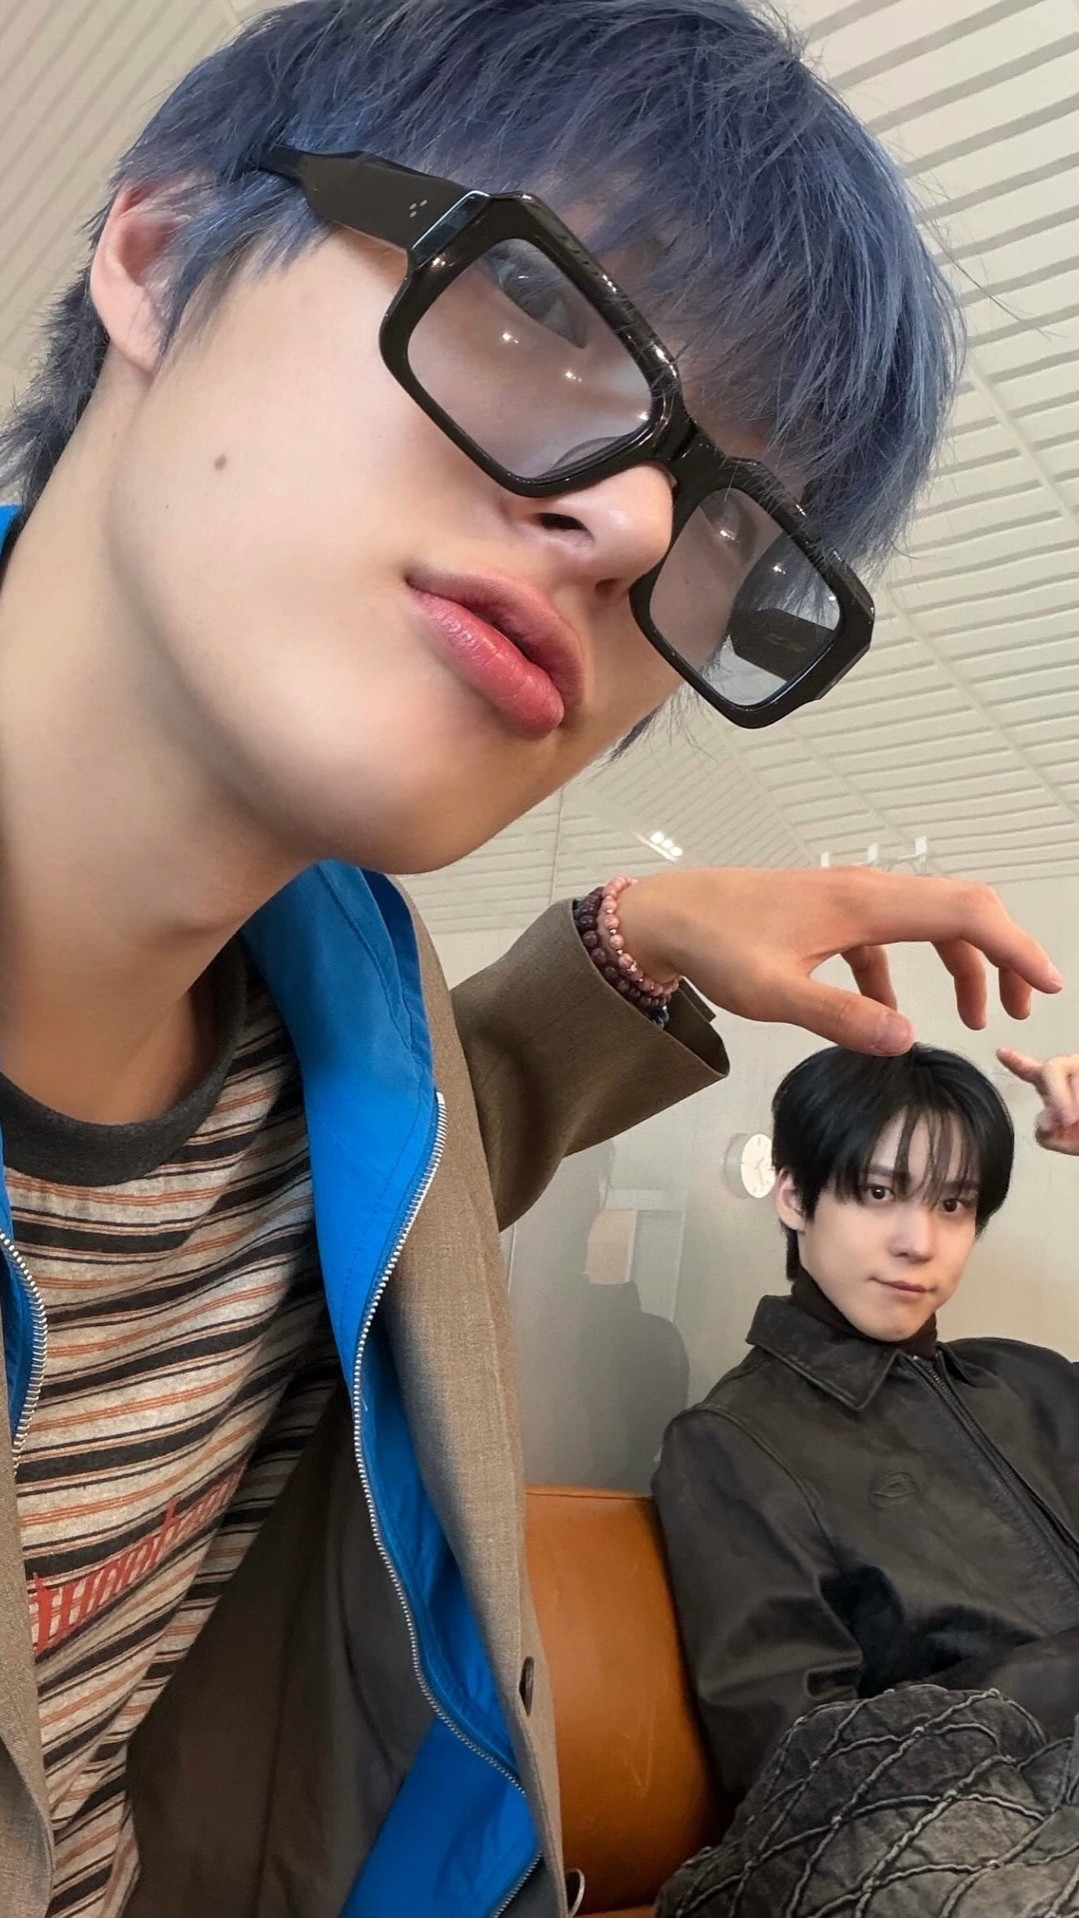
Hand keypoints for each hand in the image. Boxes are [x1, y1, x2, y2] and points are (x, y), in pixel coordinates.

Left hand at [616, 865, 1061, 1054]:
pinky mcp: (830, 914)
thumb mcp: (774, 993)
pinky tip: (891, 1014)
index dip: (1014, 945)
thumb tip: (907, 1038)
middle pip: (960, 910)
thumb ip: (841, 1017)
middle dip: (1001, 954)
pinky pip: (888, 937)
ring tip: (978, 1018)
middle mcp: (867, 891)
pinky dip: (906, 971)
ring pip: (928, 922)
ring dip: (961, 964)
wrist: (666, 915)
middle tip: (1024, 1006)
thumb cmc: (716, 946)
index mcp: (865, 904)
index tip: (1047, 983)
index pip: (965, 913)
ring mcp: (849, 899)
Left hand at [996, 1048, 1078, 1154]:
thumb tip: (1046, 1122)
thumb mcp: (1064, 1141)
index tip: (1000, 1052)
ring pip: (1075, 1076)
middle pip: (1052, 1067)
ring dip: (1076, 1100)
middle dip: (1058, 1093)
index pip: (1032, 1071)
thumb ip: (1047, 1135)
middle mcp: (1071, 1071)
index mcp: (1055, 1086)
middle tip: (1067, 1119)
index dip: (1017, 1062)